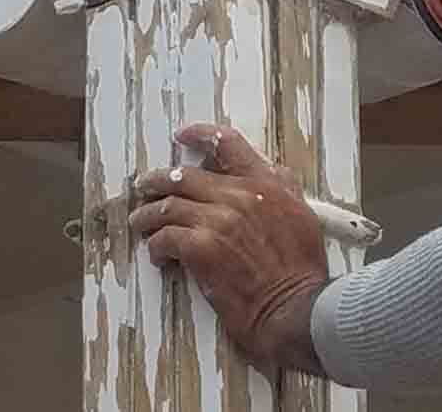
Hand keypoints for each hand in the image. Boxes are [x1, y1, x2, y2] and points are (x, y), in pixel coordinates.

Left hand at [130, 124, 328, 374]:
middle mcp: (238, 194)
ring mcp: (217, 220)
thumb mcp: (301, 213)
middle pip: (185, 176)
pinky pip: (165, 238)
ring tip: (140, 222)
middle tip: (144, 186)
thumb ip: (282, 187)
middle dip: (158, 180)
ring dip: (148, 215)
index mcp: (265, 182)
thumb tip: (269, 171)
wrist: (294, 306)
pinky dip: (156, 246)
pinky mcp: (201, 249)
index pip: (227, 143)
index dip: (200, 135)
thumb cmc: (300, 267)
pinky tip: (158, 255)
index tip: (182, 136)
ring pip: (168, 207)